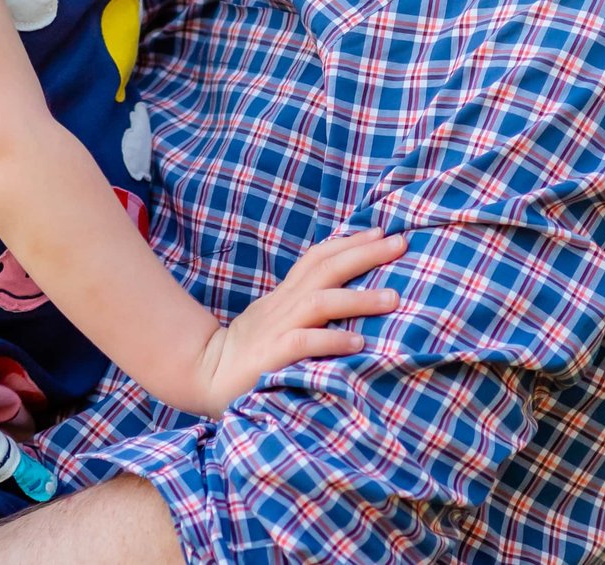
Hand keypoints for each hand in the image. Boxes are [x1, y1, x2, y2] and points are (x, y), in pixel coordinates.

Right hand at [189, 230, 405, 416]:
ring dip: (358, 297)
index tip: (383, 232)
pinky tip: (358, 343)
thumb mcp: (278, 319)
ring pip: (319, 302)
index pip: (319, 257)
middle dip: (365, 254)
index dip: (350, 242)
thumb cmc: (251, 351)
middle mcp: (283, 305)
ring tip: (393, 298)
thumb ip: (307, 308)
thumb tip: (350, 298)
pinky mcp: (271, 356)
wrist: (204, 373)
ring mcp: (276, 329)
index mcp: (285, 295)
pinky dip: (331, 340)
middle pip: (326, 269)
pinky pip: (303, 343)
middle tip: (401, 244)